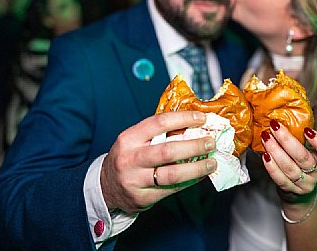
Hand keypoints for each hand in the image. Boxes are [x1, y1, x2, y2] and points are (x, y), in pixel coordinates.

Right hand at [100, 111, 217, 215]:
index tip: (201, 118)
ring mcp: (136, 180)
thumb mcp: (134, 140)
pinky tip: (200, 175)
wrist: (105, 187)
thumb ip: (157, 133)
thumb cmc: (127, 157)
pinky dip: (190, 181)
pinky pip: (172, 189)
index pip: (159, 123)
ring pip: (172, 174)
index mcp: (129, 138)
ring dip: (197, 168)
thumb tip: (192, 125)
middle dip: (194, 146)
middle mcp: (131, 159)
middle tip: (211, 143)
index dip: (183, 119)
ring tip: (211, 162)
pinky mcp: (143, 198)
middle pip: (168, 151)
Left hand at [260, 120, 316, 199]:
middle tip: (275, 126)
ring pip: (290, 168)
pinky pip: (280, 179)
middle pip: (303, 158)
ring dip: (275, 151)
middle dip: (287, 140)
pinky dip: (272, 167)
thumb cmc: (303, 162)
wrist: (300, 191)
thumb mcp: (309, 150)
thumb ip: (303, 136)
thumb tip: (288, 111)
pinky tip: (265, 155)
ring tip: (266, 137)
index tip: (307, 130)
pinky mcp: (291, 191)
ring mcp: (305, 184)